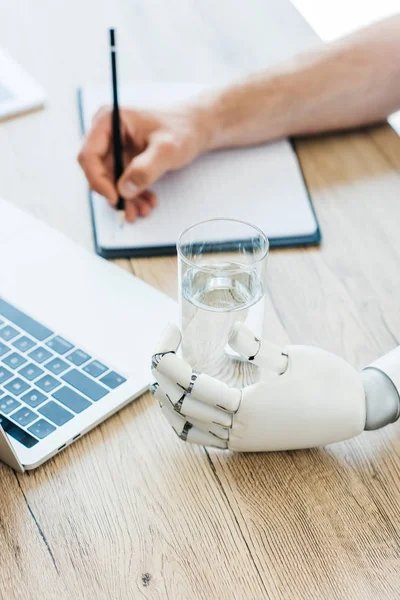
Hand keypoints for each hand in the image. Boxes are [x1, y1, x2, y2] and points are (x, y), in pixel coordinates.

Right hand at [78, 105, 208, 221]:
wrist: (194, 129)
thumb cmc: (182, 130)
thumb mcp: (167, 149)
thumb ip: (146, 168)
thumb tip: (124, 189)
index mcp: (109, 119)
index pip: (89, 155)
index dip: (98, 180)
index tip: (116, 198)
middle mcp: (105, 132)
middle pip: (96, 170)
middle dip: (114, 194)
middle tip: (131, 212)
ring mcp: (112, 146)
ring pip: (109, 181)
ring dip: (125, 199)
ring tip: (144, 209)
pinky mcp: (121, 158)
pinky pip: (120, 182)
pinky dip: (132, 195)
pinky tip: (147, 201)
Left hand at [151, 323, 365, 451]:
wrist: (353, 411)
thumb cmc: (326, 381)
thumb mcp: (290, 357)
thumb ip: (254, 347)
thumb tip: (230, 331)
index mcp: (247, 408)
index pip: (190, 385)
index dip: (169, 358)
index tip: (169, 330)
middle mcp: (238, 430)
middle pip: (180, 405)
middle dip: (162, 372)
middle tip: (162, 341)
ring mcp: (240, 440)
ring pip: (185, 426)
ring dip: (166, 398)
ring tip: (163, 370)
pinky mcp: (245, 443)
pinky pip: (200, 438)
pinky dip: (181, 420)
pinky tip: (180, 401)